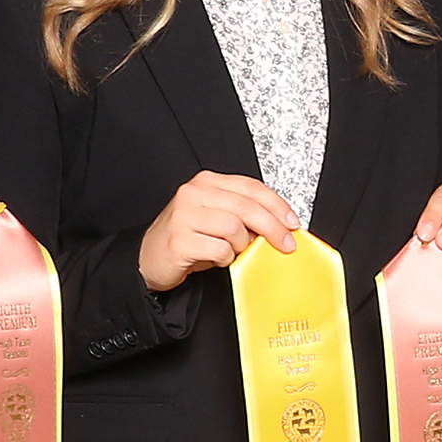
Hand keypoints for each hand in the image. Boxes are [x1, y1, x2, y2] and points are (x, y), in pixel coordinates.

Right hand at [139, 171, 302, 291]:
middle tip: (286, 244)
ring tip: (232, 251)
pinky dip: (225, 258)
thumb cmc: (187, 237)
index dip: (277, 205)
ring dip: (241, 245)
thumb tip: (280, 224)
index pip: (251, 187)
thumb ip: (242, 213)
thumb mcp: (215, 217)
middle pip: (247, 207)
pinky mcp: (179, 240)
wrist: (149, 257)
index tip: (293, 222)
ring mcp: (184, 216)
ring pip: (234, 229)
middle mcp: (193, 194)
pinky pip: (219, 250)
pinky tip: (216, 258)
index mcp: (206, 182)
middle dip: (273, 228)